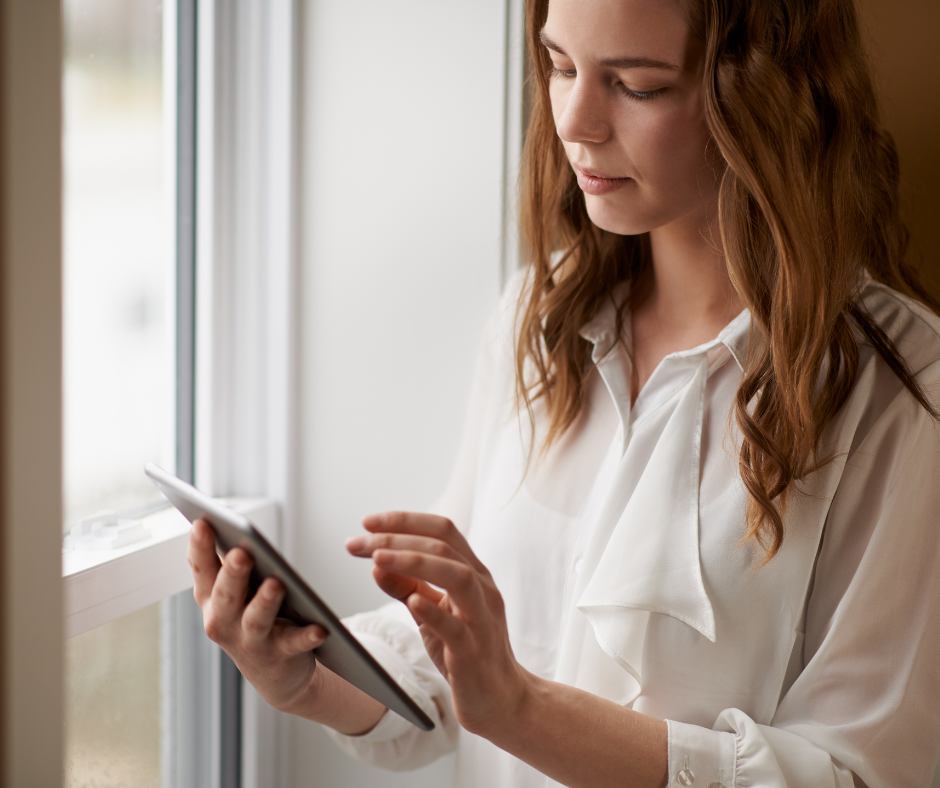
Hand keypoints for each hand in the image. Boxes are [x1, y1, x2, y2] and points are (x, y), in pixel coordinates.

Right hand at [187, 519, 326, 715]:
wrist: (272, 672)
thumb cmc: (249, 616)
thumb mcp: (233, 592)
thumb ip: (229, 564)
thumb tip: (232, 524)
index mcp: (210, 598)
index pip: (202, 569)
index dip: (200, 547)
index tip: (202, 522)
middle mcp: (223, 622)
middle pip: (227, 595)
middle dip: (233, 574)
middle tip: (241, 553)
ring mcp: (251, 641)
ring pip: (256, 620)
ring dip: (265, 602)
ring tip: (276, 583)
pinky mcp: (281, 654)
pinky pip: (294, 644)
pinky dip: (306, 636)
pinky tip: (320, 629)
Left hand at [346, 511, 532, 736]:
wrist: (499, 698)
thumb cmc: (464, 651)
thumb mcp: (431, 613)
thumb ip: (407, 586)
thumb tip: (375, 562)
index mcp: (472, 572)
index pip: (442, 531)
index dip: (405, 521)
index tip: (368, 522)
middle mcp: (482, 588)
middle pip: (444, 547)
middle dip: (397, 539)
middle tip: (359, 542)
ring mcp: (482, 618)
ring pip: (458, 576)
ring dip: (414, 562)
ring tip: (377, 558)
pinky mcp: (475, 651)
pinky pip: (457, 627)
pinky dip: (433, 611)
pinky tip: (411, 601)